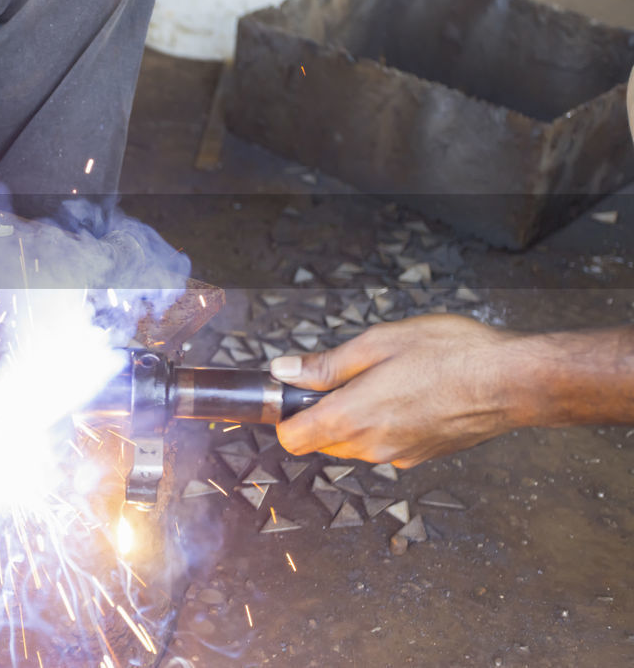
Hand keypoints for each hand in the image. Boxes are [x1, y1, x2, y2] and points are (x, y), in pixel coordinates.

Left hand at [273, 315, 525, 467]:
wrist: (514, 381)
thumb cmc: (451, 354)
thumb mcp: (377, 343)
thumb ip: (326, 364)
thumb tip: (284, 372)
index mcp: (353, 418)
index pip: (293, 439)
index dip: (285, 414)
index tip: (293, 392)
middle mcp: (372, 447)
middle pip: (322, 441)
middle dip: (322, 411)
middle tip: (347, 374)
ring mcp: (399, 456)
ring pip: (354, 443)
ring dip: (354, 417)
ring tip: (385, 379)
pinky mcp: (421, 456)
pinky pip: (384, 443)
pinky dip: (384, 423)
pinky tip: (409, 394)